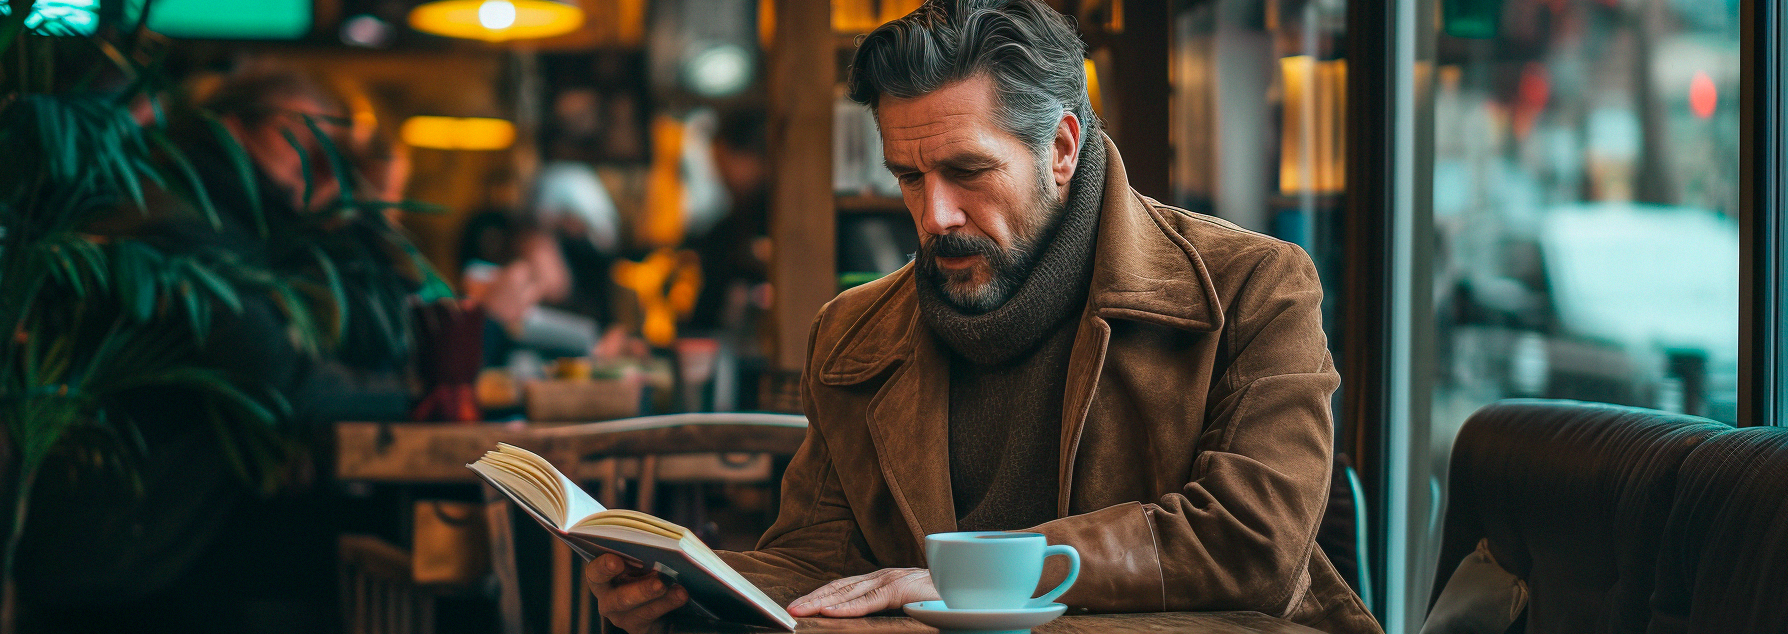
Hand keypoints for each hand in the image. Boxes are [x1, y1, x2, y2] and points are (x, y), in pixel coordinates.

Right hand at [585, 554, 687, 633]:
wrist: (656, 597)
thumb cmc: (643, 568)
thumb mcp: (639, 560)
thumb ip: (643, 554)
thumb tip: (663, 547)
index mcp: (602, 579)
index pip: (595, 573)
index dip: (604, 567)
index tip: (617, 561)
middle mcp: (608, 601)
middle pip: (620, 599)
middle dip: (641, 590)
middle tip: (660, 582)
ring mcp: (625, 618)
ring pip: (642, 613)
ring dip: (662, 601)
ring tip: (680, 592)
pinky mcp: (642, 629)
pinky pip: (656, 622)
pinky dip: (671, 607)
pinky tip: (683, 596)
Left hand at [787, 568, 938, 617]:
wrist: (972, 590)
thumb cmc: (940, 601)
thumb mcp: (906, 604)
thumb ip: (883, 607)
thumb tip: (855, 617)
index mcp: (882, 580)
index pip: (844, 587)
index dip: (820, 595)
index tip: (799, 605)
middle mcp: (884, 576)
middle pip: (840, 588)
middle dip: (812, 598)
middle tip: (788, 610)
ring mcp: (893, 580)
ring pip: (850, 592)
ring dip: (822, 601)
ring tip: (800, 611)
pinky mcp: (903, 589)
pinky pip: (871, 600)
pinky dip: (849, 607)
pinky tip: (831, 613)